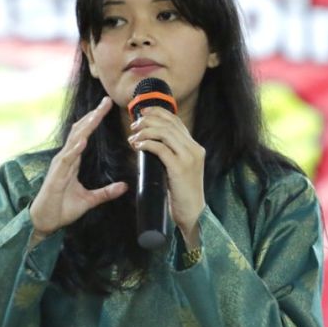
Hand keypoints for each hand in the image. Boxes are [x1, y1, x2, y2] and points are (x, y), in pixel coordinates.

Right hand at [29, 96, 128, 236]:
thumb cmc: (63, 208)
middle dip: (93, 116)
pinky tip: (82, 140)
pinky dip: (74, 149)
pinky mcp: (56, 176)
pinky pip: (67, 160)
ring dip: (86, 127)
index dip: (95, 120)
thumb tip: (125, 186)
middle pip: (80, 131)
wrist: (46, 222)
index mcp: (73, 161)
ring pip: (74, 141)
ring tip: (97, 114)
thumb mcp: (90, 200)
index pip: (85, 134)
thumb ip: (106, 192)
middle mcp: (66, 158)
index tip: (106, 106)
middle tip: (106, 101)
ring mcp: (60, 165)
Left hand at [128, 107, 204, 246]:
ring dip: (145, 131)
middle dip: (148, 120)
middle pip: (169, 124)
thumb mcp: (179, 169)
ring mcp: (188, 158)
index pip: (176, 121)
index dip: (158, 113)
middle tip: (134, 125)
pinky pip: (160, 149)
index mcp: (195, 147)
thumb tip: (149, 142)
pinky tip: (137, 146)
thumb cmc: (182, 194)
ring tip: (133, 137)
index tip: (143, 112)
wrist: (193, 214)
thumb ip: (171, 154)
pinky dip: (146, 144)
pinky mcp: (180, 168)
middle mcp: (194, 149)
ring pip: (164, 133)